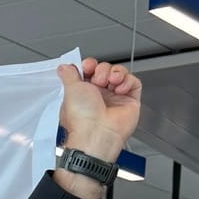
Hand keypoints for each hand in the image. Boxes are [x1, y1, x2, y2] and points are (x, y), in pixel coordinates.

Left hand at [55, 58, 140, 198]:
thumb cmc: (81, 118)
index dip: (90, 65)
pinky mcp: (130, 102)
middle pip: (105, 69)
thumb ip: (68, 75)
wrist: (97, 133)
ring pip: (119, 73)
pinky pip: (134, 82)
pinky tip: (120, 89)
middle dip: (102, 70)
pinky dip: (127, 81)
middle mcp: (100, 96)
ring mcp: (115, 98)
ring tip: (111, 82)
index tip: (87, 67)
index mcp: (84, 93)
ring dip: (115, 72)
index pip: (90, 70)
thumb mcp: (70, 90)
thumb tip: (64, 67)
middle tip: (98, 80)